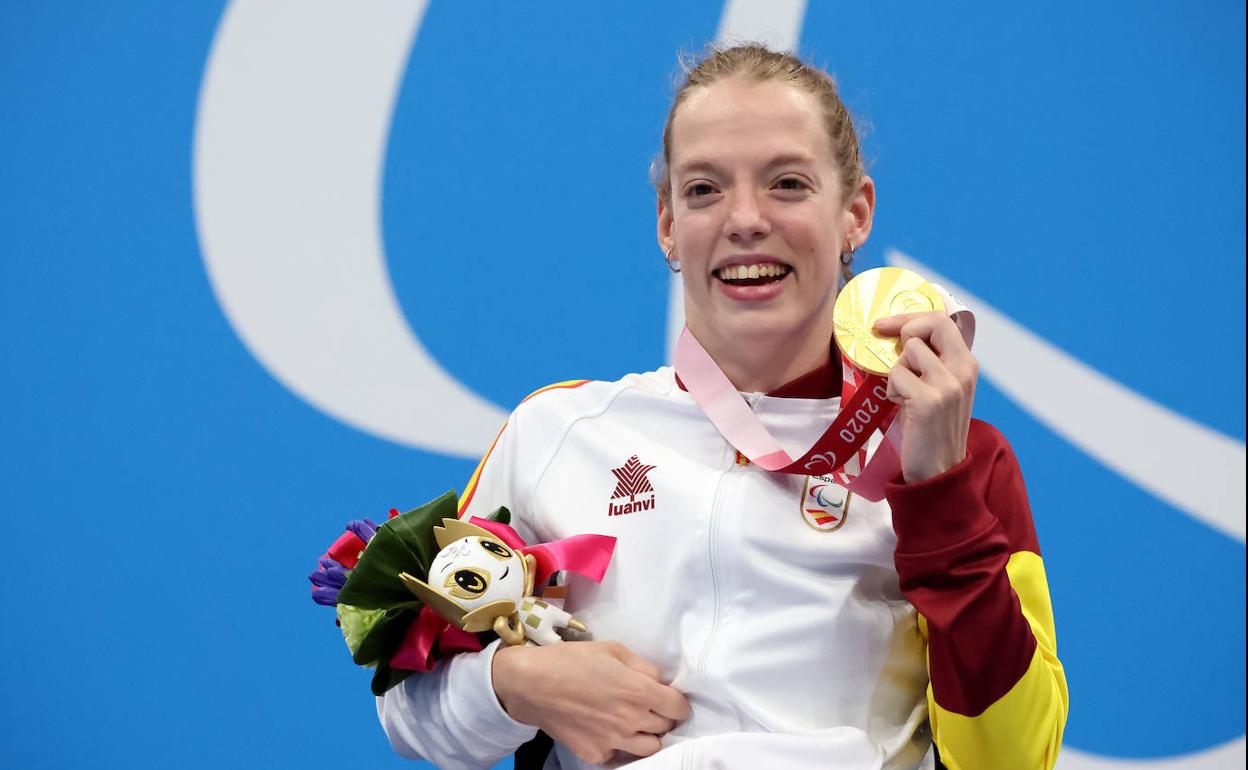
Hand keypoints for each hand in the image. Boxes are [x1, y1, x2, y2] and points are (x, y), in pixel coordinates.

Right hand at [492, 640, 689, 764]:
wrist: (531, 685)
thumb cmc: (571, 660)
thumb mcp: (612, 649)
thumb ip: (642, 667)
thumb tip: (659, 681)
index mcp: (638, 692)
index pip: (679, 708)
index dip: (677, 702)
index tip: (668, 698)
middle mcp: (631, 720)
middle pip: (666, 728)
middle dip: (662, 716)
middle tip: (647, 706)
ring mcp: (614, 741)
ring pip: (650, 748)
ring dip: (647, 735)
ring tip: (633, 722)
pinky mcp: (596, 755)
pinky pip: (619, 755)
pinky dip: (618, 745)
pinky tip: (606, 730)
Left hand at [873, 312, 977, 482]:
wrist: (939, 470)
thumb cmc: (931, 428)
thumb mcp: (940, 388)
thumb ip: (931, 362)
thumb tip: (900, 335)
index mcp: (967, 365)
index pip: (944, 321)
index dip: (913, 317)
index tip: (887, 324)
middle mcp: (962, 371)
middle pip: (934, 323)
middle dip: (905, 328)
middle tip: (889, 344)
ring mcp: (948, 385)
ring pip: (910, 351)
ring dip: (896, 370)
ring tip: (902, 393)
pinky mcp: (929, 401)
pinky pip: (897, 375)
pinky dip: (891, 389)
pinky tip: (900, 405)